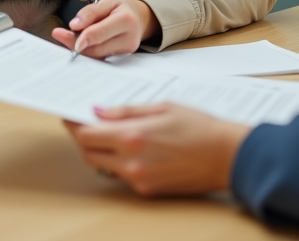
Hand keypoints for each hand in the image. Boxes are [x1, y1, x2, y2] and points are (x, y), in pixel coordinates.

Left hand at [51, 0, 158, 57]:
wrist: (140, 18)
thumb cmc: (121, 8)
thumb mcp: (107, 1)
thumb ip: (90, 12)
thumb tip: (74, 25)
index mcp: (126, 20)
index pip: (100, 32)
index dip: (81, 37)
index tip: (62, 34)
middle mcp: (129, 38)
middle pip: (96, 47)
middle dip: (74, 43)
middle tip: (58, 34)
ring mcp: (126, 50)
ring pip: (97, 54)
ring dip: (79, 47)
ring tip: (65, 36)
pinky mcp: (122, 57)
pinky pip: (100, 57)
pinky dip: (87, 51)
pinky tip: (76, 43)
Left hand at [64, 103, 251, 195]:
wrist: (228, 157)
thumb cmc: (200, 127)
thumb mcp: (162, 107)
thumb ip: (126, 111)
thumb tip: (98, 112)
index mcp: (133, 136)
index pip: (86, 134)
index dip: (73, 124)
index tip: (69, 114)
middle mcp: (132, 161)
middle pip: (88, 152)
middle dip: (82, 137)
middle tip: (84, 123)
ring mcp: (139, 179)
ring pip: (102, 166)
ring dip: (98, 151)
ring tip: (106, 134)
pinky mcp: (148, 191)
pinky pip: (121, 176)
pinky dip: (117, 162)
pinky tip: (127, 148)